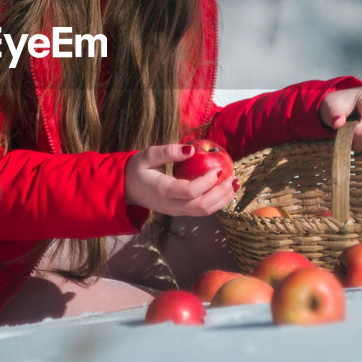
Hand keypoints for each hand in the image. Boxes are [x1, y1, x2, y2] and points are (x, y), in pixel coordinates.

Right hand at [124, 143, 238, 216]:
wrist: (126, 189)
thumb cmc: (137, 169)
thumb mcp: (148, 155)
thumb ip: (168, 152)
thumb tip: (192, 149)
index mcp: (163, 190)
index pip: (190, 191)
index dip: (206, 182)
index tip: (218, 169)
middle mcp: (171, 206)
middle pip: (201, 206)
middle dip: (221, 194)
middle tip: (234, 178)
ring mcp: (176, 212)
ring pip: (204, 212)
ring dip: (223, 199)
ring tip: (235, 184)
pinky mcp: (181, 212)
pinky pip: (201, 211)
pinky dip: (217, 202)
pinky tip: (225, 190)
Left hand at [319, 86, 361, 151]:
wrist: (340, 105)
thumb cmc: (337, 103)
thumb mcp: (331, 105)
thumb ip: (334, 114)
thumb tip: (337, 123)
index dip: (358, 131)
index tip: (345, 133)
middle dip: (357, 137)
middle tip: (343, 134)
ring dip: (360, 143)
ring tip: (348, 136)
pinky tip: (355, 139)